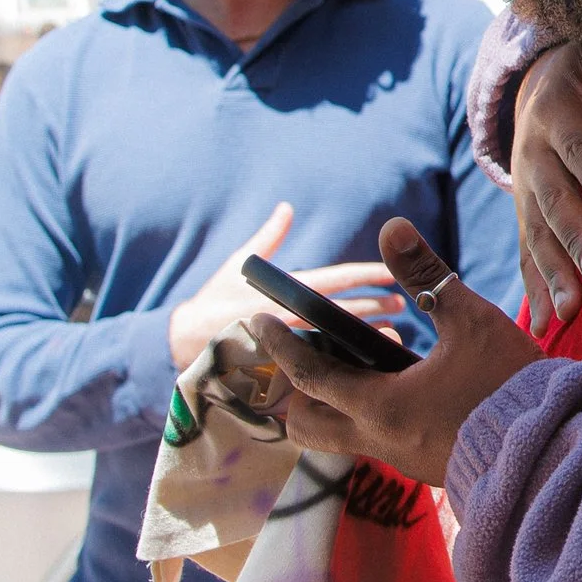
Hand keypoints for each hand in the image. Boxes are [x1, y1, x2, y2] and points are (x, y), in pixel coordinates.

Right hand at [168, 203, 400, 370]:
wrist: (177, 344)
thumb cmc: (212, 300)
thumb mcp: (236, 265)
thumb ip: (268, 237)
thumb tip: (286, 207)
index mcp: (282, 291)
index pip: (334, 279)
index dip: (367, 275)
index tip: (394, 272)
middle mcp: (287, 318)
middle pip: (341, 314)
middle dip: (374, 309)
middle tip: (404, 307)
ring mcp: (283, 348)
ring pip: (335, 344)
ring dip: (364, 342)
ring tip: (394, 339)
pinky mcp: (275, 372)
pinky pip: (315, 373)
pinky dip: (340, 371)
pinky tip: (364, 373)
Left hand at [255, 219, 542, 485]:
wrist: (552, 448)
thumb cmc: (509, 383)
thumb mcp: (470, 320)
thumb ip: (426, 273)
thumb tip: (393, 226)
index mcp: (380, 405)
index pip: (309, 375)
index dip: (281, 345)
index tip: (259, 321)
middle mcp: (379, 440)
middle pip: (306, 425)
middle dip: (293, 391)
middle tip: (300, 354)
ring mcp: (401, 461)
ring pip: (340, 438)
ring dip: (331, 406)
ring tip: (347, 369)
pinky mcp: (424, 467)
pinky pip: (376, 442)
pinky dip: (367, 415)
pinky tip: (398, 388)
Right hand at [511, 40, 581, 327]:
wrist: (533, 89)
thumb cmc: (581, 73)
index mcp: (552, 115)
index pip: (576, 147)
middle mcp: (531, 157)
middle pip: (554, 201)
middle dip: (575, 240)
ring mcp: (523, 191)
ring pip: (536, 236)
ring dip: (552, 276)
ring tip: (570, 313)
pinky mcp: (522, 216)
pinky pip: (525, 255)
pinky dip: (534, 291)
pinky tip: (543, 328)